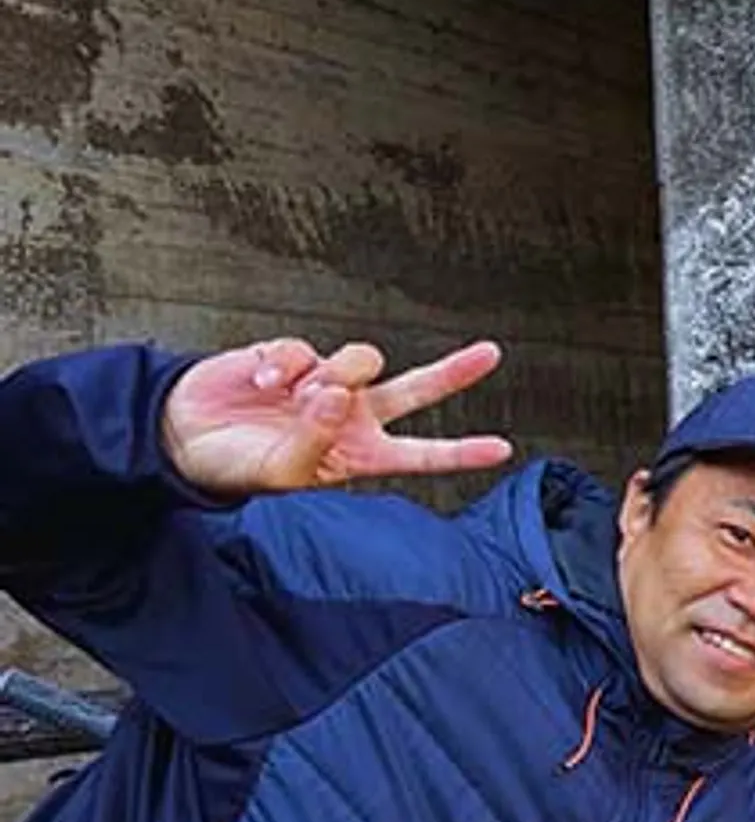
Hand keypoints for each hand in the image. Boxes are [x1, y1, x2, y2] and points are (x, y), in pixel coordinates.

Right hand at [162, 339, 508, 498]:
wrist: (185, 437)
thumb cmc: (238, 464)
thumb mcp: (281, 471)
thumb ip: (316, 438)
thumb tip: (338, 394)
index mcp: (359, 454)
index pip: (419, 454)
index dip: (460, 453)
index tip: (503, 451)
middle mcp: (352, 416)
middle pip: (415, 390)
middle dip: (453, 372)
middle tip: (491, 354)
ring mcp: (325, 383)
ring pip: (361, 361)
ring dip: (334, 373)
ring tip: (295, 395)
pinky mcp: (293, 357)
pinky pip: (306, 350)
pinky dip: (283, 365)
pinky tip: (260, 382)